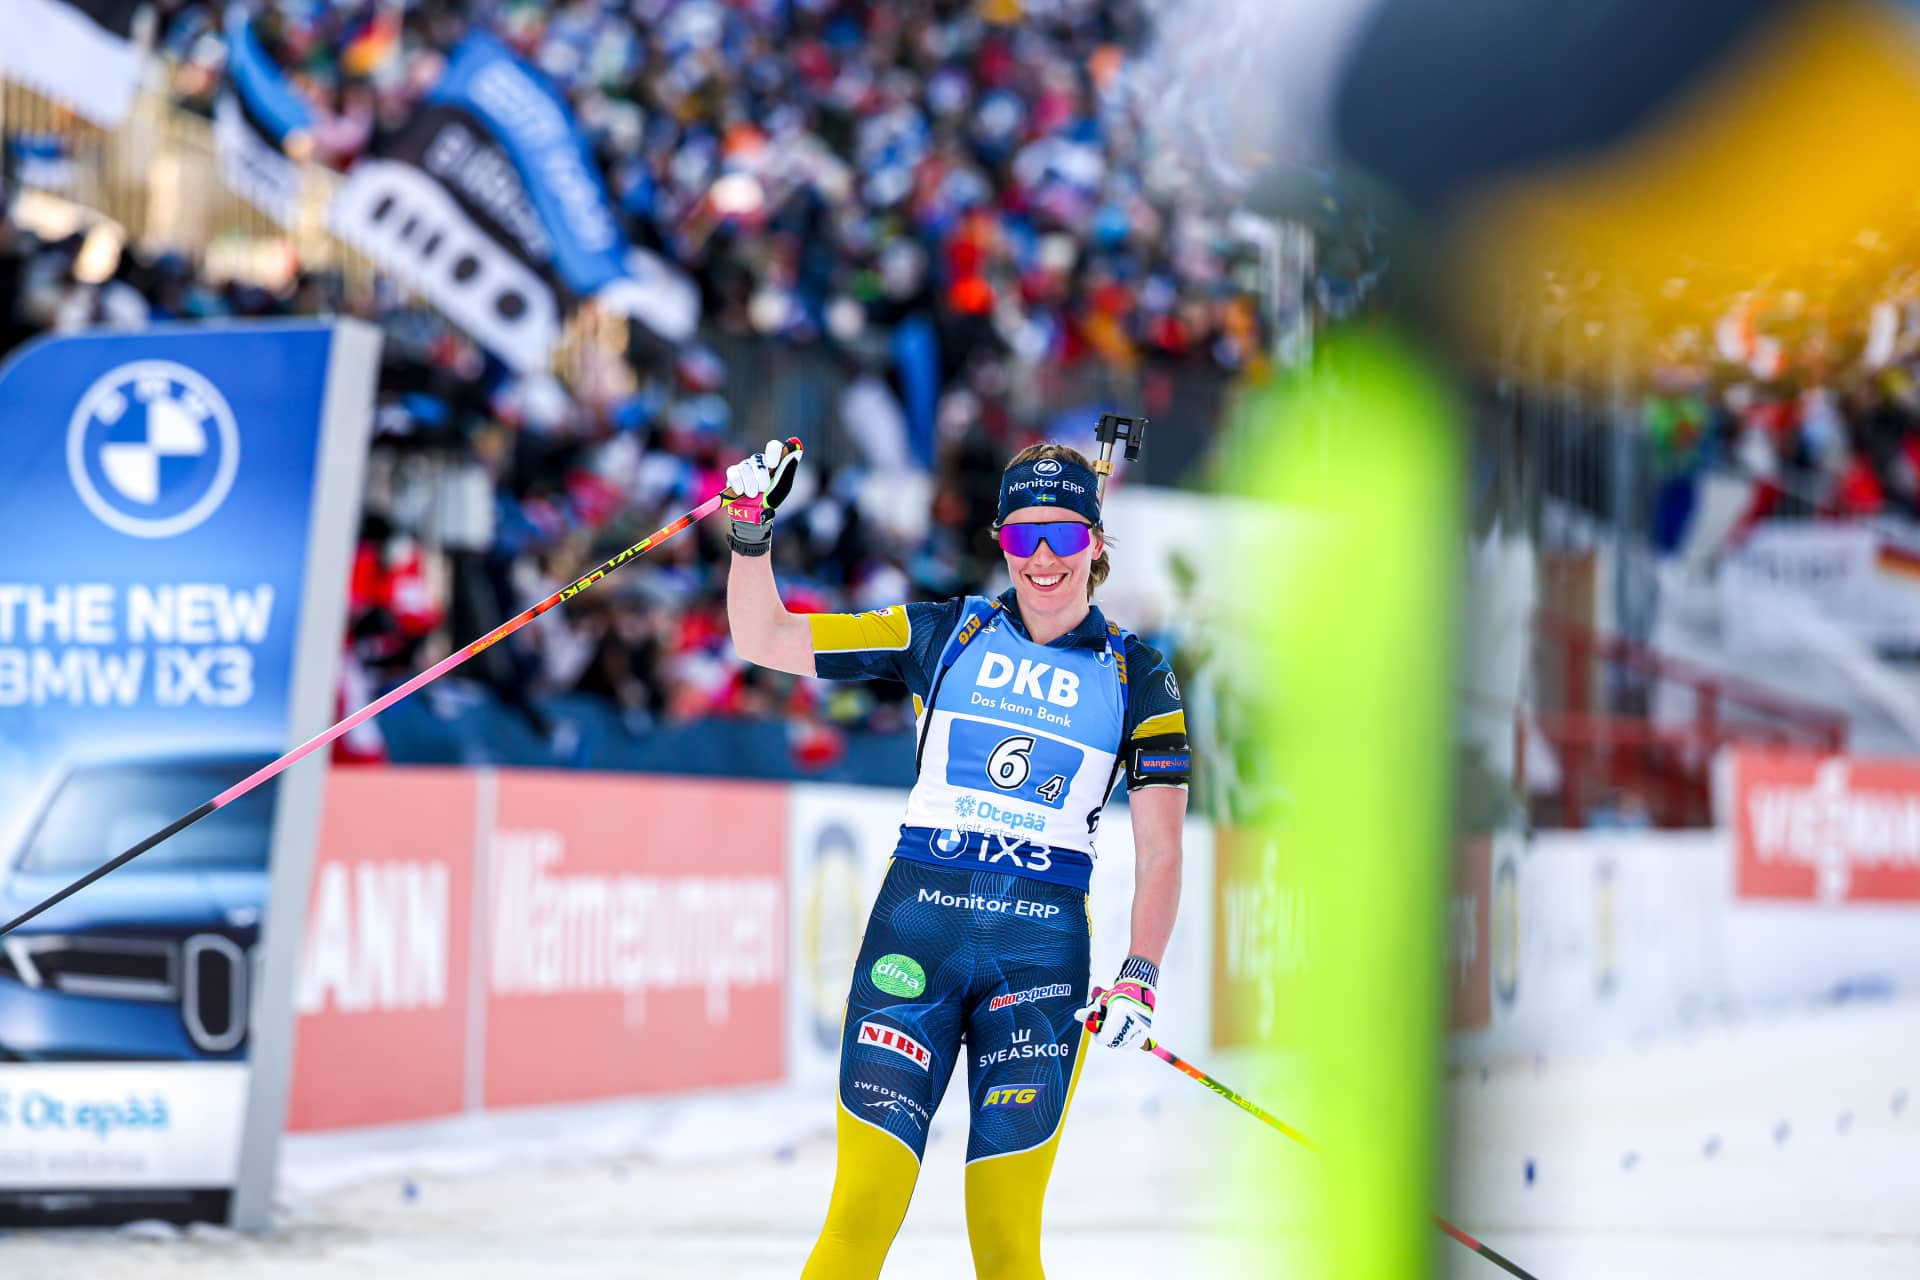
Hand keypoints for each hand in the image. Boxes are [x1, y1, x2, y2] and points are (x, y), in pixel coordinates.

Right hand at [724, 437, 801, 555]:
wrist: (755, 515)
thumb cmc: (772, 499)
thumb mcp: (783, 485)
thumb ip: (788, 468)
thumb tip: (797, 451)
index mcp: (773, 462)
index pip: (773, 447)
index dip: (772, 453)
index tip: (773, 465)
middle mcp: (759, 461)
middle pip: (758, 458)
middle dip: (761, 477)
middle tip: (763, 489)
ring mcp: (745, 466)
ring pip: (745, 467)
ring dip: (750, 484)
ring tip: (753, 494)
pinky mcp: (733, 474)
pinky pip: (734, 473)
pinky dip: (738, 485)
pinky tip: (742, 492)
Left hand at [1074, 960, 1156, 1051]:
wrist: (1138, 991)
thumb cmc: (1117, 995)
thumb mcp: (1101, 1001)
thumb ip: (1089, 1011)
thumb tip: (1077, 1016)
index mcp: (1119, 1013)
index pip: (1104, 1038)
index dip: (1097, 1036)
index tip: (1096, 1031)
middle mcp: (1130, 1023)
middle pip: (1111, 1042)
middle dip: (1105, 1034)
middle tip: (1105, 1025)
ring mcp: (1138, 1029)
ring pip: (1120, 1043)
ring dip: (1114, 1037)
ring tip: (1114, 1025)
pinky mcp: (1144, 1033)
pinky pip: (1130, 1045)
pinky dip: (1124, 1040)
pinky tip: (1121, 1029)